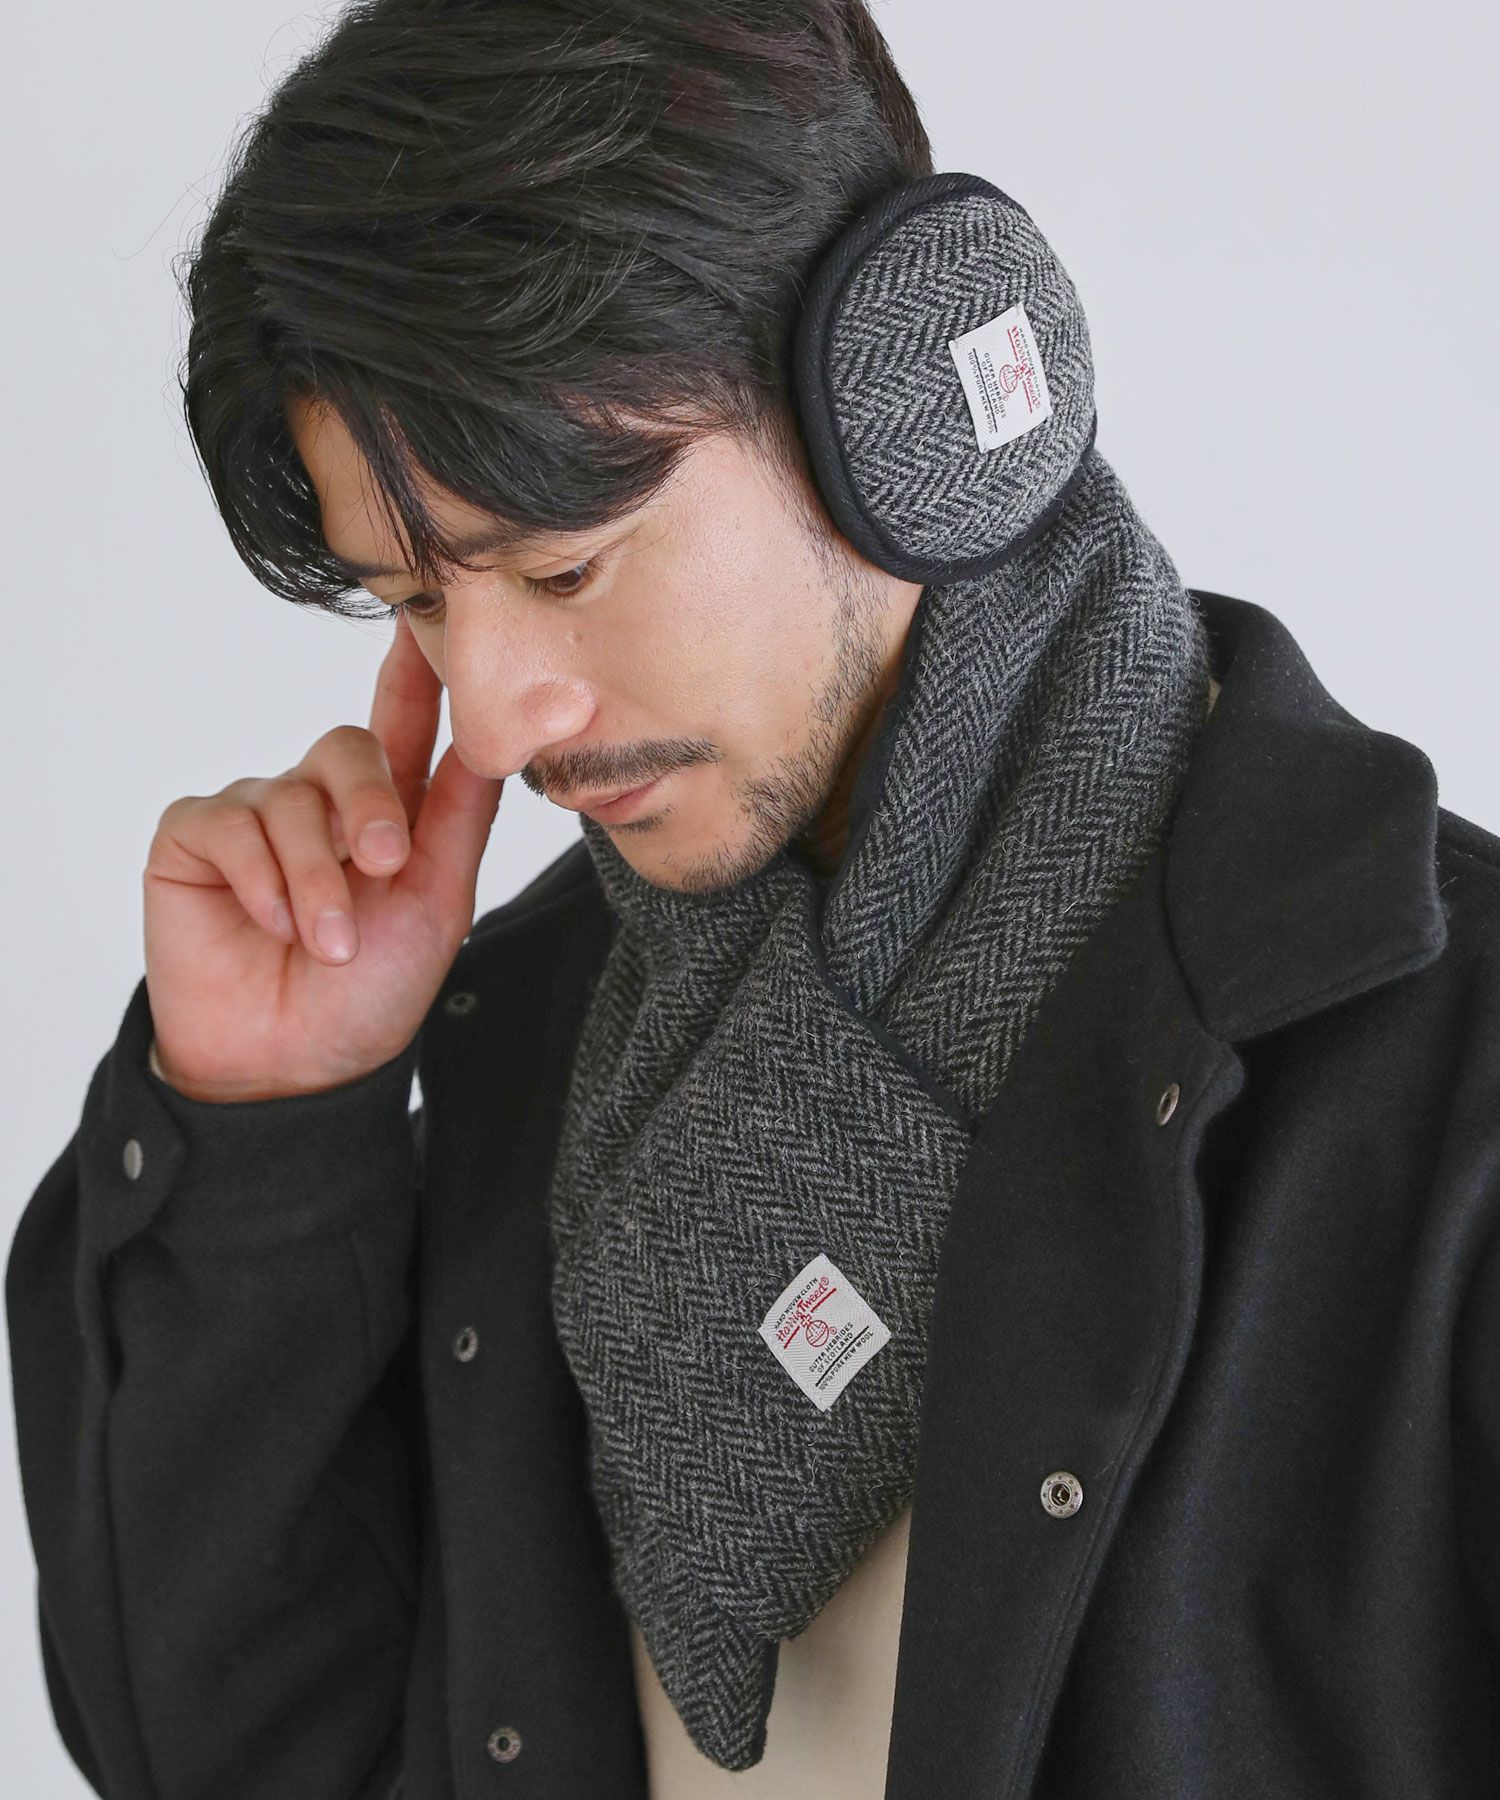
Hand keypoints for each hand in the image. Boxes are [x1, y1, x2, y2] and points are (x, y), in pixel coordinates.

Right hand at [142, 615, 502, 1100]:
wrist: (294, 1068)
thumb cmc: (370, 991)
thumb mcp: (438, 902)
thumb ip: (461, 814)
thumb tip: (502, 732)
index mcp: (386, 808)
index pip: (403, 720)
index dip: (414, 669)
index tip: (429, 618)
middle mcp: (320, 799)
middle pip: (347, 746)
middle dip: (370, 808)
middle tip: (384, 868)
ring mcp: (256, 812)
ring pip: (291, 796)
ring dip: (316, 879)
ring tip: (326, 942)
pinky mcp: (195, 837)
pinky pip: (229, 823)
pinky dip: (260, 879)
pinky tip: (273, 925)